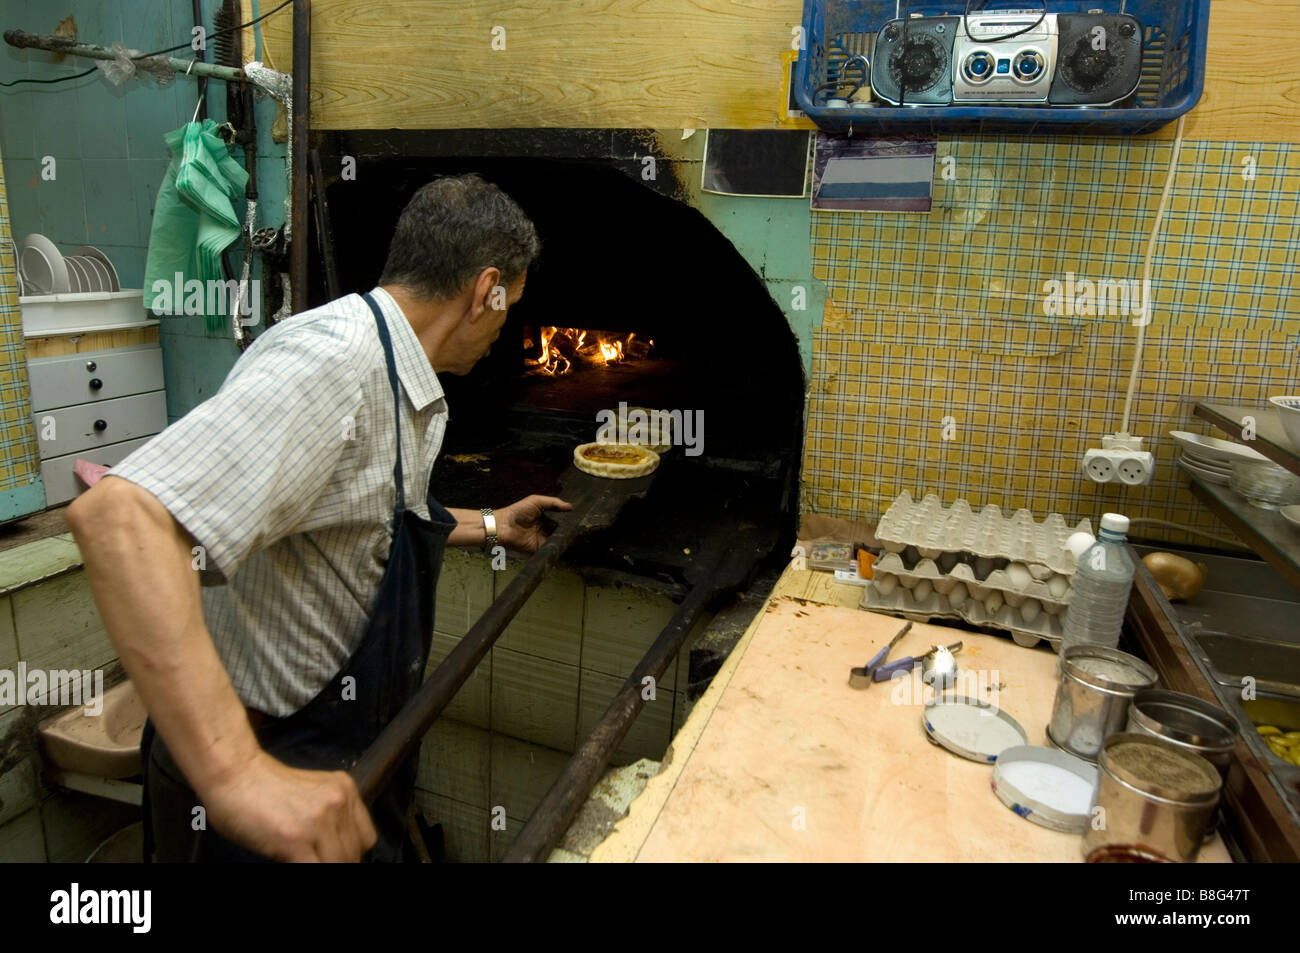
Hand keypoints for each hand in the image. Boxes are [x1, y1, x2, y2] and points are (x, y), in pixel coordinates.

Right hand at [203, 751, 376, 861]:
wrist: (233, 775)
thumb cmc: (261, 788)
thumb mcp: (311, 796)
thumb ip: (328, 818)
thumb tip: (333, 852)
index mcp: (344, 790)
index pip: (365, 838)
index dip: (349, 853)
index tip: (332, 857)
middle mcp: (338, 802)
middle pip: (353, 854)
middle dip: (333, 863)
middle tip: (311, 859)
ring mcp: (318, 821)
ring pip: (338, 864)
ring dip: (320, 866)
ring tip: (298, 859)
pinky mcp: (296, 840)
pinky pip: (315, 869)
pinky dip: (305, 870)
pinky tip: (288, 861)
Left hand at [495, 495, 572, 552]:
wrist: (503, 526)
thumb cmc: (517, 511)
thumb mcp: (536, 500)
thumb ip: (553, 502)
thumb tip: (569, 506)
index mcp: (546, 517)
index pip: (561, 519)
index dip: (569, 519)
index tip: (578, 518)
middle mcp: (546, 528)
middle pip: (562, 530)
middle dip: (569, 529)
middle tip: (578, 527)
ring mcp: (543, 539)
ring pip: (558, 539)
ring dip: (564, 537)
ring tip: (573, 534)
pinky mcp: (540, 548)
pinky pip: (551, 548)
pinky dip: (556, 546)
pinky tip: (562, 541)